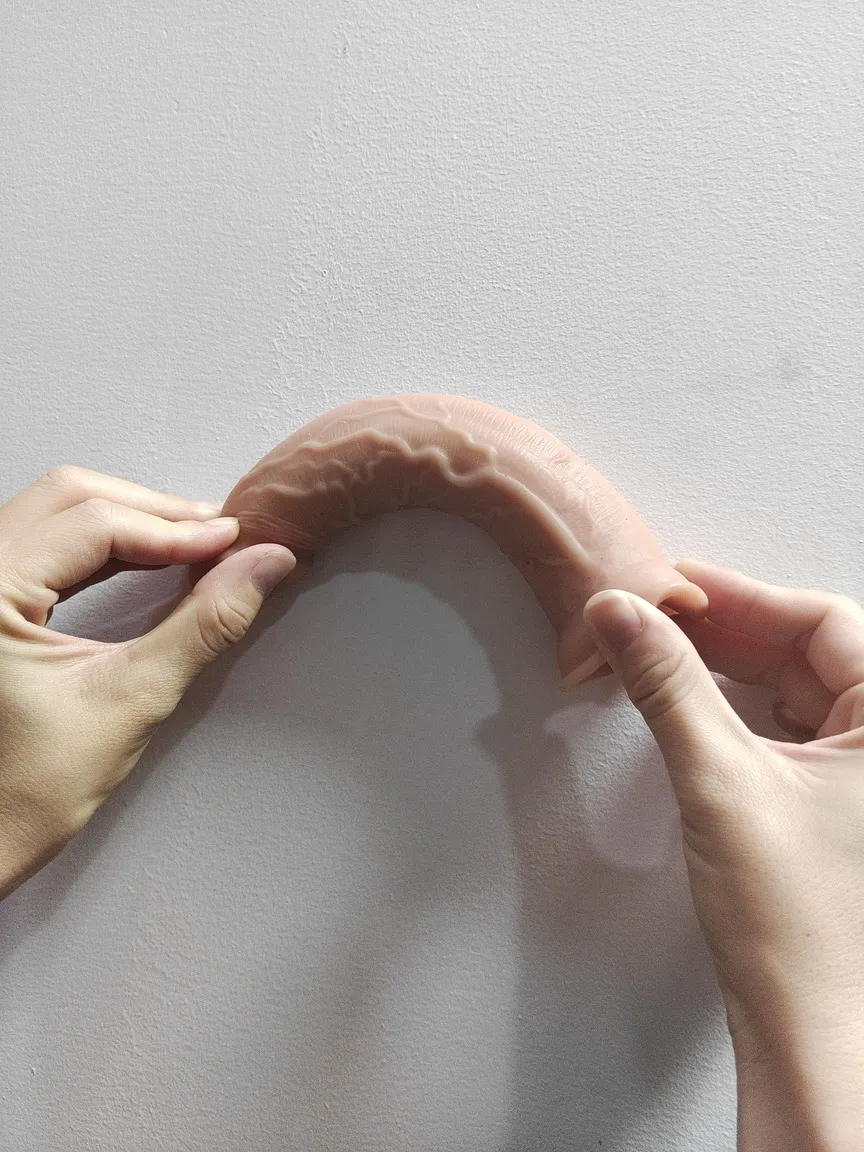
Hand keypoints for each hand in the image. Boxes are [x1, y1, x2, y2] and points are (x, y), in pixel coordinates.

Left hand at [0, 466, 295, 899]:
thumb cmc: (13, 797)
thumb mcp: (127, 703)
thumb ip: (202, 627)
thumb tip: (258, 569)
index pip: (93, 526)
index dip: (173, 529)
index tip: (231, 542)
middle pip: (69, 498)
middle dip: (152, 511)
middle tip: (217, 536)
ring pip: (53, 510)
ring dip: (127, 519)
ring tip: (190, 543)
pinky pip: (40, 540)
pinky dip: (98, 543)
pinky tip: (142, 557)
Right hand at [584, 562, 863, 1151]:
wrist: (810, 1031)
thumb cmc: (803, 934)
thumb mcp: (721, 782)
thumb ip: (667, 686)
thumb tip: (626, 616)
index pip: (823, 621)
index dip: (740, 596)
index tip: (673, 585)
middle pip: (807, 649)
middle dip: (725, 630)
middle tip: (654, 616)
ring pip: (795, 686)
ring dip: (726, 667)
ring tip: (662, 653)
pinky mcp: (838, 799)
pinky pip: (787, 725)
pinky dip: (737, 706)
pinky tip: (692, 702)